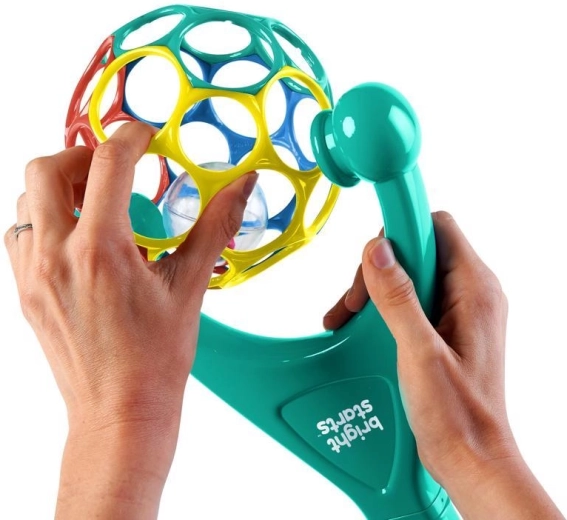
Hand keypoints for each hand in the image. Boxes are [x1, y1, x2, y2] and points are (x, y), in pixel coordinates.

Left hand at [4, 122, 257, 518]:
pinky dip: (44, 218)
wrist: (119, 412)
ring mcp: (33, 274)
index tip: (145, 138)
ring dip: (60, 186)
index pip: (107, 162)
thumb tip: (242, 186)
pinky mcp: (25, 291)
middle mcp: (57, 256)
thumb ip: (215, 226)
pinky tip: (77, 238)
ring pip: (26, 198)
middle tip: (115, 168)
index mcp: (102, 250)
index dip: (130, 137)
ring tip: (97, 203)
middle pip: (46, 167)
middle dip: (83, 154)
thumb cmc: (155, 359)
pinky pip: (19, 232)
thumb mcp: (190, 286)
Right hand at [324, 211, 563, 518]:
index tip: (368, 247)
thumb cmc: (457, 414)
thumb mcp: (420, 352)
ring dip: (374, 290)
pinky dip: (382, 307)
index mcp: (474, 289)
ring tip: (347, 318)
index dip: (400, 229)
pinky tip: (359, 327)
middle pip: (416, 249)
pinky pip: (410, 298)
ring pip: (409, 274)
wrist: (471, 457)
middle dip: (378, 269)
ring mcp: (458, 310)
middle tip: (354, 303)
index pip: (435, 227)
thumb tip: (377, 249)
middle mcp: (470, 293)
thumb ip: (398, 297)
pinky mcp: (444, 327)